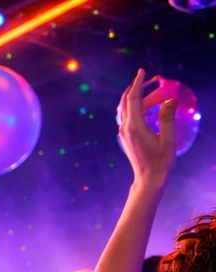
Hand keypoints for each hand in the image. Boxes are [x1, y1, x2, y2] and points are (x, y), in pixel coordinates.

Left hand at [118, 69, 176, 191]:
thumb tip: (170, 100)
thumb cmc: (160, 161)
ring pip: (124, 109)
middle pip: (125, 102)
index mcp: (134, 127)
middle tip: (149, 78)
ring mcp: (123, 133)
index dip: (137, 84)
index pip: (132, 99)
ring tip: (150, 89)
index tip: (142, 71)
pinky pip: (127, 117)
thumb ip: (168, 118)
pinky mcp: (125, 137)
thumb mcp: (168, 139)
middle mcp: (125, 128)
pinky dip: (135, 107)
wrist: (148, 178)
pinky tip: (147, 106)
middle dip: (135, 87)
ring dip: (134, 97)